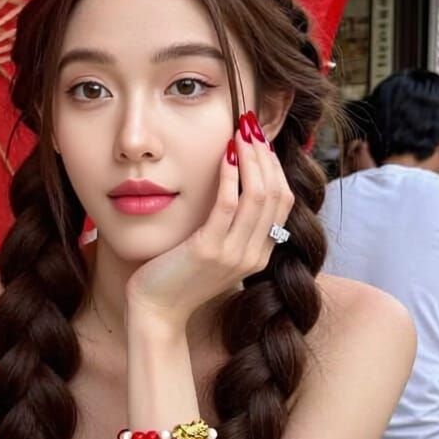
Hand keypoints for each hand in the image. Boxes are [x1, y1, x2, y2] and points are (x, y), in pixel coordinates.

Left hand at [124, 111, 292, 330]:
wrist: (155, 312)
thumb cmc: (176, 277)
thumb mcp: (212, 250)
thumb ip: (228, 226)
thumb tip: (234, 187)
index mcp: (259, 255)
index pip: (282, 202)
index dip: (274, 167)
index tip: (260, 140)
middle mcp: (253, 255)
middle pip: (276, 195)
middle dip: (266, 155)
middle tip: (251, 126)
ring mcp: (234, 255)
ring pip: (258, 196)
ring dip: (251, 158)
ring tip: (241, 131)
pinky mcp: (210, 251)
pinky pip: (228, 206)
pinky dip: (230, 176)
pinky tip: (224, 154)